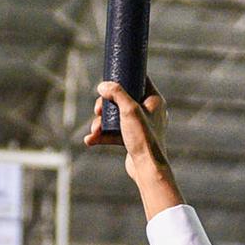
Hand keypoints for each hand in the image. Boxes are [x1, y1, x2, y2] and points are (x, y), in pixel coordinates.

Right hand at [84, 80, 183, 221]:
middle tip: (97, 110)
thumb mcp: (129, 110)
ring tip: (94, 131)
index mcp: (154, 100)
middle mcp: (149, 111)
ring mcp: (140, 126)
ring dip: (101, 123)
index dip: (124, 77)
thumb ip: (116, 93)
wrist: (147, 168)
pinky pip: (114, 133)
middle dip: (105, 105)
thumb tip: (102, 86)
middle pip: (122, 99)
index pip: (139, 80)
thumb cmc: (143, 138)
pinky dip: (103, 135)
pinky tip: (90, 140)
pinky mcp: (132, 139)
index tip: (110, 78)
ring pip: (115, 117)